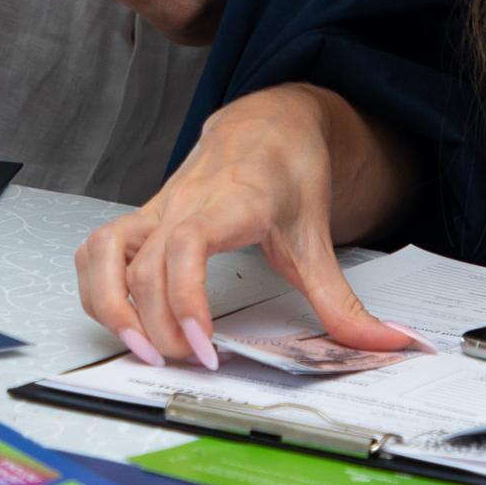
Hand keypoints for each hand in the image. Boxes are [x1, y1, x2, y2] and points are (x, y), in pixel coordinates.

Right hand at [75, 85, 416, 362]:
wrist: (265, 123)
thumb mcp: (318, 238)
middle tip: (186, 361)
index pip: (186, 246)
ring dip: (110, 307)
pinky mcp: (140, 219)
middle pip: (143, 265)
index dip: (185, 299)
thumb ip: (343, 301)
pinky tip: (124, 320)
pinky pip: (97, 250)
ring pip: (103, 252)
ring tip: (140, 350)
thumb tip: (388, 343)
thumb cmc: (287, 173)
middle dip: (156, 324)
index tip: (202, 346)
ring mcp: (155, 210)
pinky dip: (98, 288)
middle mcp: (183, 205)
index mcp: (230, 203)